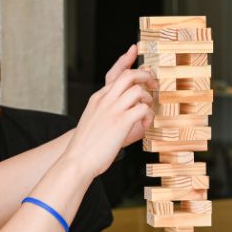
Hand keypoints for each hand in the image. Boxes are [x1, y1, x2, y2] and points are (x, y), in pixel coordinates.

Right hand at [65, 45, 154, 176]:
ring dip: (147, 100)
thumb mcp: (92, 122)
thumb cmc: (85, 147)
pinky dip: (148, 116)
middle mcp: (105, 100)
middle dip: (146, 77)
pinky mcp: (121, 122)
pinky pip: (143, 109)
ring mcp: (113, 110)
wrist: (77, 160)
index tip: (145, 71)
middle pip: (129, 75)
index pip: (117, 75)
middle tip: (154, 86)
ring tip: (146, 112)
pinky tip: (144, 125)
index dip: (133, 71)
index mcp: (97, 98)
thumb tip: (120, 114)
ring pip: (138, 90)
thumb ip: (105, 112)